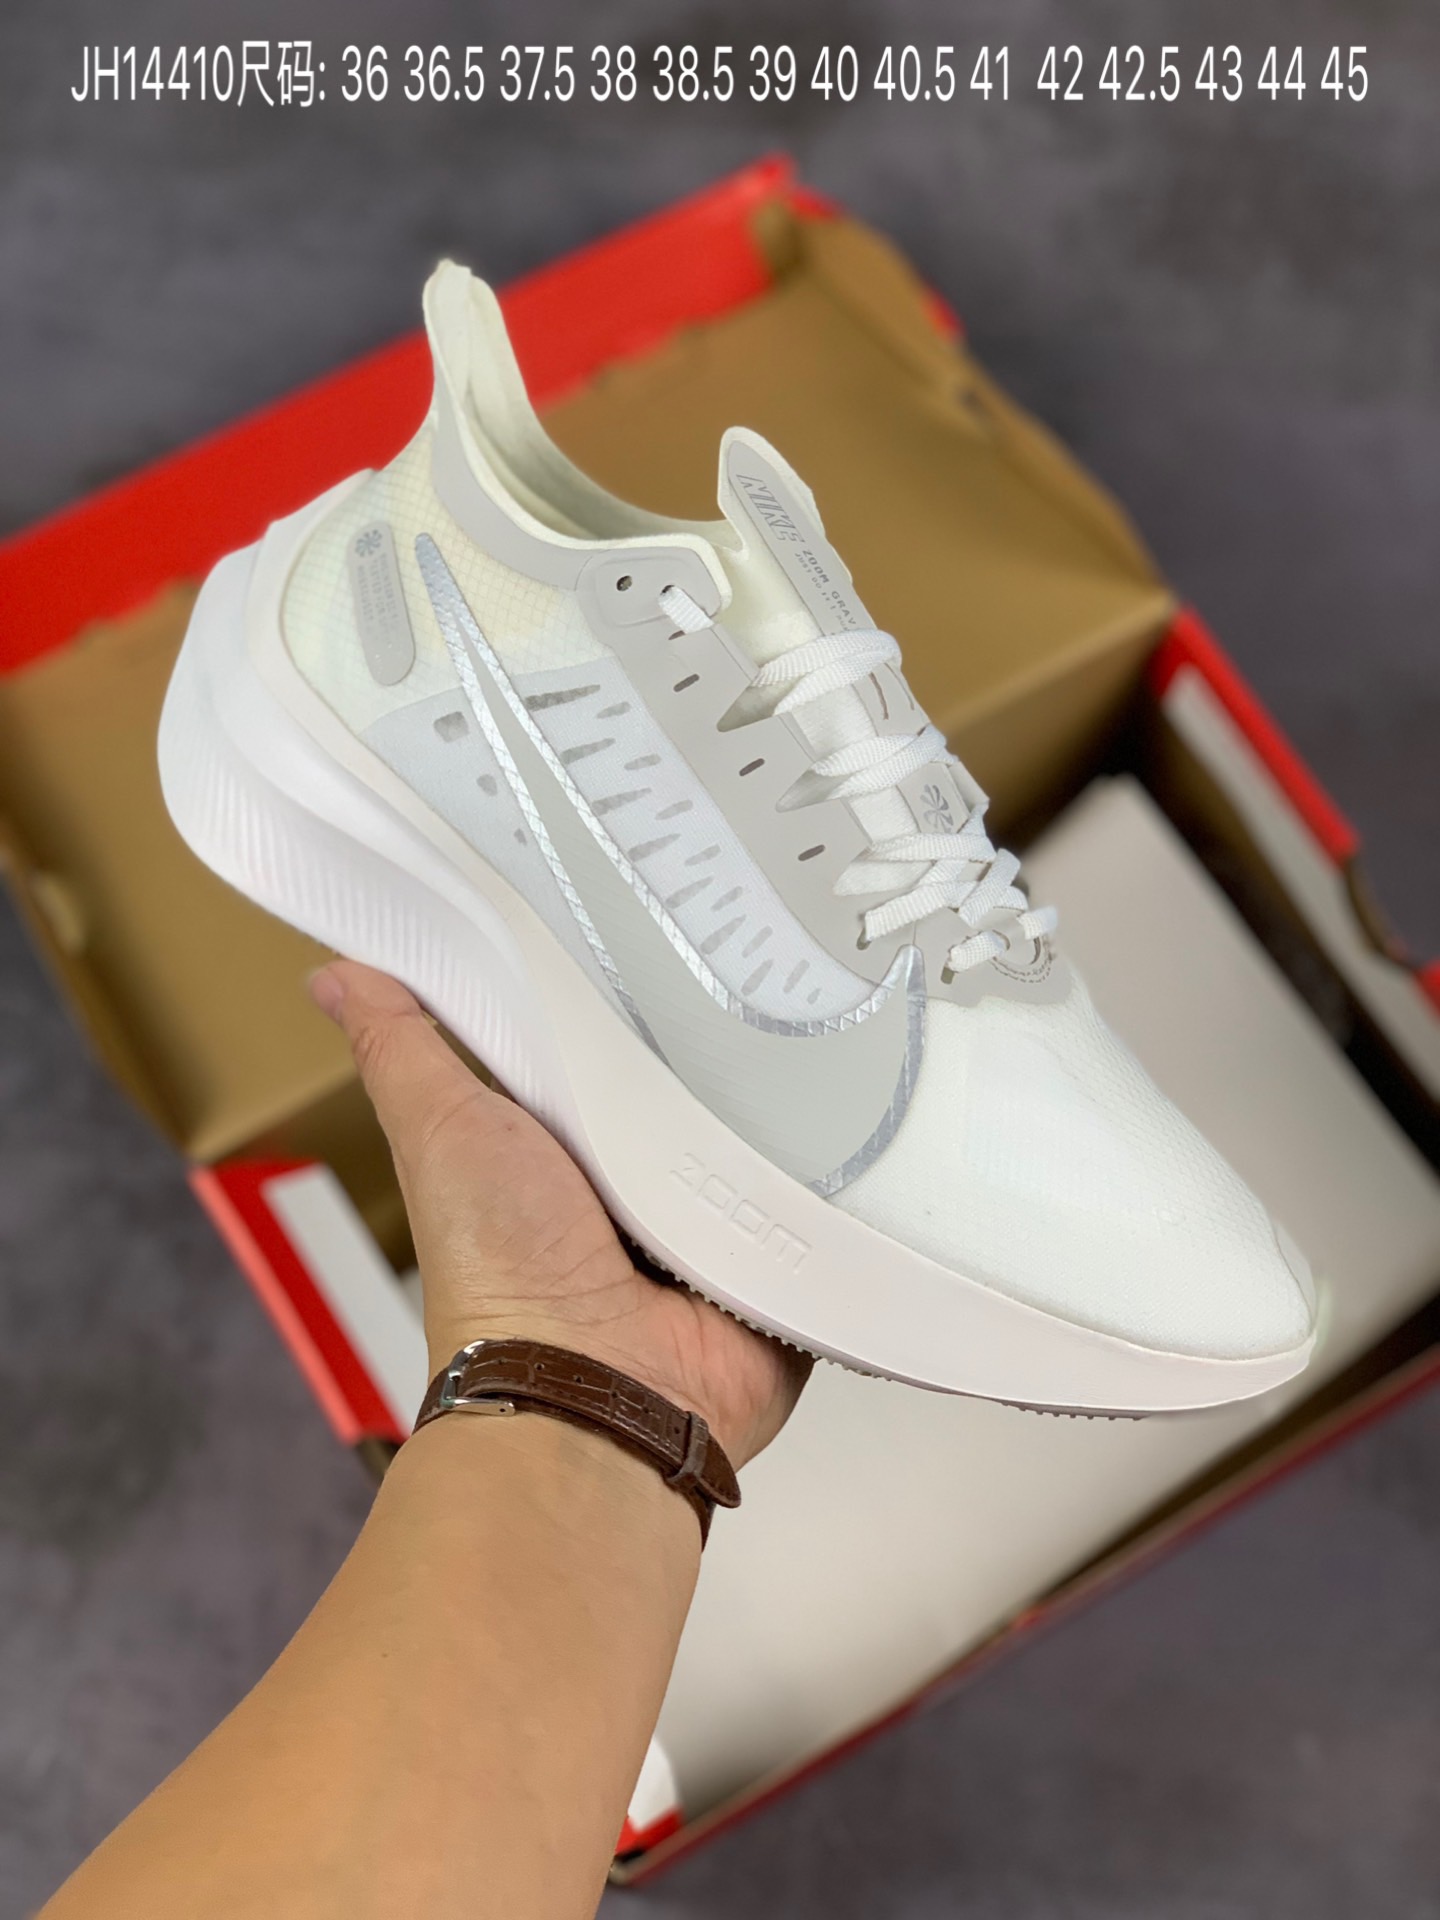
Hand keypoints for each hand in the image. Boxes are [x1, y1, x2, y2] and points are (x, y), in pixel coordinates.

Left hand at [310, 961, 809, 1467]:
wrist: (592, 1394)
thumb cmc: (502, 1275)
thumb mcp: (439, 1128)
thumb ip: (400, 1047)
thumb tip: (338, 974)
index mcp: (569, 1143)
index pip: (608, 1039)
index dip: (624, 983)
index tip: (649, 910)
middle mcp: (645, 1183)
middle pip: (697, 1078)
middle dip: (717, 1032)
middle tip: (746, 957)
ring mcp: (717, 1225)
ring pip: (767, 1131)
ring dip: (779, 1099)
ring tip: (805, 1029)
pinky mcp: (777, 1262)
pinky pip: (823, 1200)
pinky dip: (830, 1173)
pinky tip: (850, 1119)